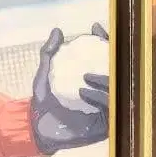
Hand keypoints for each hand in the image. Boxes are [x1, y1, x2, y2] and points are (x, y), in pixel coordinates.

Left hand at [30, 24, 109, 155]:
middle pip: (118, 69)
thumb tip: (57, 30)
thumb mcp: (44, 74)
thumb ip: (49, 53)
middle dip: (113, 55)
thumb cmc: (44, 101)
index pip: (107, 56)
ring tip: (87, 77)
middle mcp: (105, 91)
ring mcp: (107, 108)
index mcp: (94, 78)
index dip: (105, 39)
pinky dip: (99, 98)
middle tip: (100, 49)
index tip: (95, 28)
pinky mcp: (107, 124)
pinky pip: (110, 108)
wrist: (37, 128)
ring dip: (105, 79)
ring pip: (118, 88)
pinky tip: (84, 92)